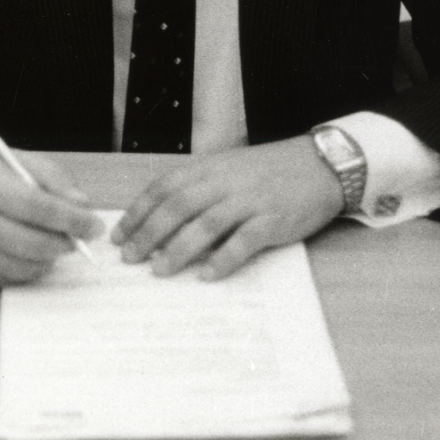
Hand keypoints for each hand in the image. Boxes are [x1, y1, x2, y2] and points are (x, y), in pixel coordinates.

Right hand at [0, 148, 103, 287]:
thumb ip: (54, 179)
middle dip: (67, 243)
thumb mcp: (18, 160)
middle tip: (82, 236)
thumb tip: (82, 206)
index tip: (95, 225)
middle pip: (34, 244)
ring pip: (25, 266)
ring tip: (56, 240)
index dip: (72, 219)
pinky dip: (32, 267)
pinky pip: (11, 278)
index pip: (38, 208)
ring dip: (51, 257)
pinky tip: (33, 250)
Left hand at [111, 136, 344, 279]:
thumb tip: (161, 221)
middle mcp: (225, 181)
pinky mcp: (273, 219)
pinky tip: (208, 275)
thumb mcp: (228, 169)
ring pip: (206, 224)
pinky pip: (245, 240)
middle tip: (131, 258)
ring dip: (179, 248)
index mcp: (210, 167)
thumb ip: (199, 188)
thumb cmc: (269, 170)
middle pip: (178, 206)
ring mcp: (250, 200)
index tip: (120, 235)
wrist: (319, 164)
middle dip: (149, 233)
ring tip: (160, 269)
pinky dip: (224, 258)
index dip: (139, 211)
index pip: (164, 187)